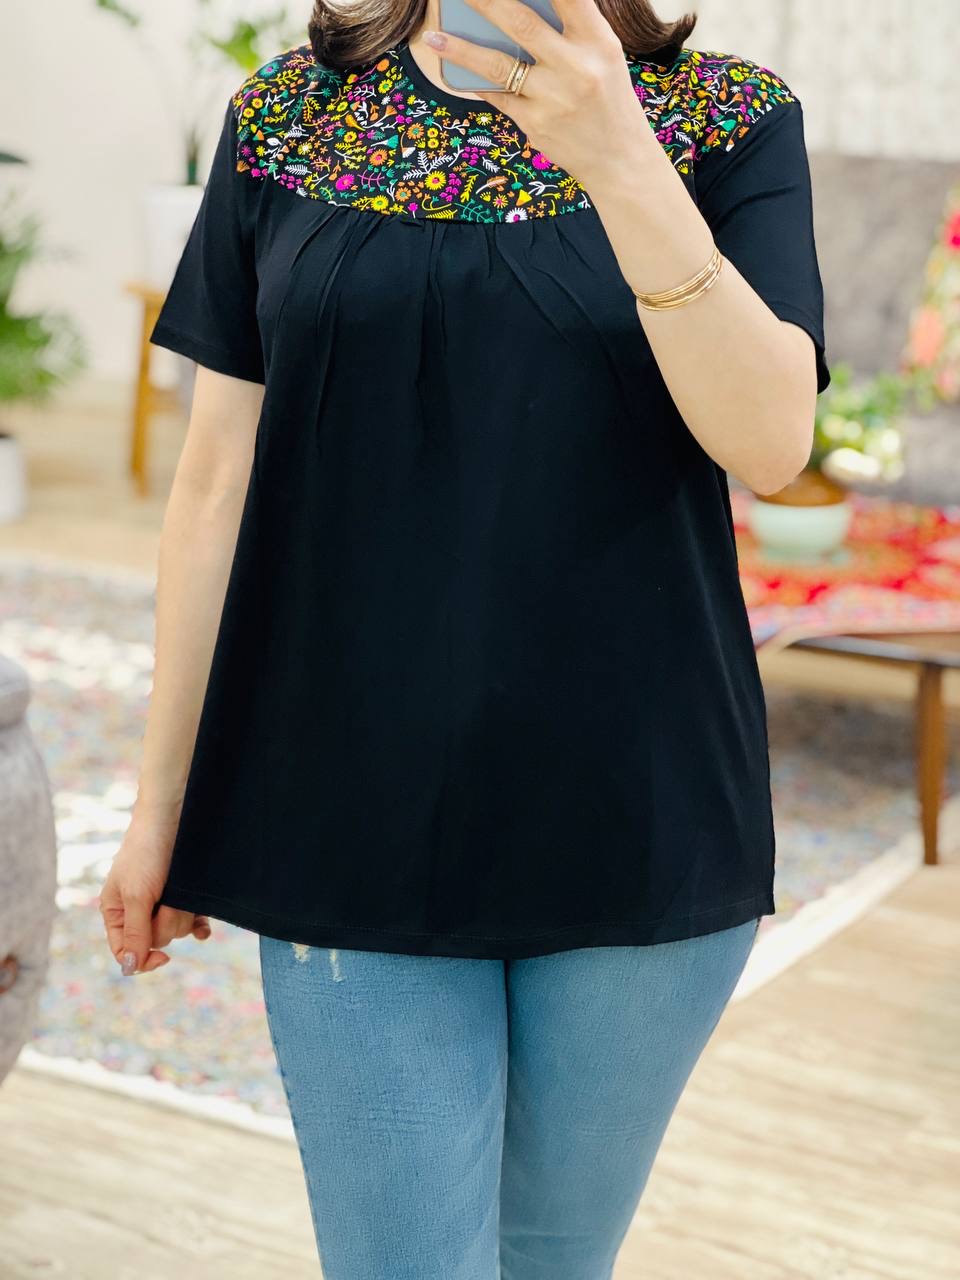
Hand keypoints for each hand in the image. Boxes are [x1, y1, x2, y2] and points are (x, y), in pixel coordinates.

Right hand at [98, 808, 210, 975]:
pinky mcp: (184, 896)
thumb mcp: (137, 895)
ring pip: (176, 930)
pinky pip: (193, 923)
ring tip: (178, 889)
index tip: (164, 957)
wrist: (173, 816)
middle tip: (166, 900)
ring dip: (181, 914)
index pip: (126, 952)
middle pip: (155, 941)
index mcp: (116, 913)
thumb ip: (135, 932)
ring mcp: (162, 904)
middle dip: (166, 923)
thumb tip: (130, 968)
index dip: (144, 959)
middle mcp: (138, 911)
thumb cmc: (147, 852)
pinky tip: (204, 928)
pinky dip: (198, 924)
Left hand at [421, 0, 650, 185]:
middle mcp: (575, 66)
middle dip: (483, 1)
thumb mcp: (603, 56)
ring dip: (460, 49)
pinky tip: (455, 69)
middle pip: (519, 22)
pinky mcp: (535, 124)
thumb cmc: (607, 99)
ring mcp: (552, 98)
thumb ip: (571, 27)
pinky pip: (497, 95)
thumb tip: (520, 9)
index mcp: (598, 41)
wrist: (619, 160)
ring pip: (497, 65)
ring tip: (432, 37)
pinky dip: (476, 81)